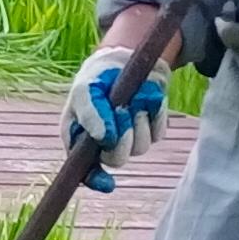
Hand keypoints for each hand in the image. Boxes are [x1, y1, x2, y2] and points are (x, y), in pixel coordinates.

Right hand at [64, 41, 165, 194]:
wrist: (127, 57)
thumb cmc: (98, 76)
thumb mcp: (85, 89)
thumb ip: (90, 113)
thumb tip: (105, 139)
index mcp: (81, 138)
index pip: (85, 169)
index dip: (96, 178)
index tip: (107, 182)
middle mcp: (105, 143)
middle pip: (116, 159)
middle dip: (122, 138)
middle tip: (122, 111)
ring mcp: (130, 137)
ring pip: (140, 147)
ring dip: (139, 122)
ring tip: (132, 99)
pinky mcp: (151, 129)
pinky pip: (157, 132)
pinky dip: (155, 114)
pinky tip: (147, 99)